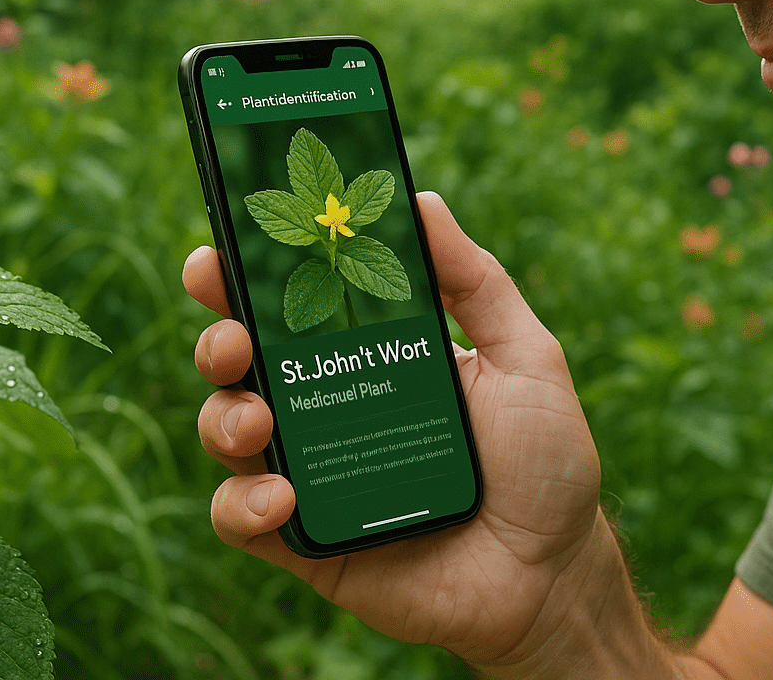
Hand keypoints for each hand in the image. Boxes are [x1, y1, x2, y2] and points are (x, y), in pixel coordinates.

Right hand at [186, 192, 608, 666]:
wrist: (553, 574)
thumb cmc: (546, 460)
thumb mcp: (526, 357)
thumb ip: (477, 282)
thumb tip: (421, 199)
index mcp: (372, 355)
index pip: (294, 303)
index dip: (247, 272)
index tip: (221, 247)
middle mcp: (330, 407)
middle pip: (242, 361)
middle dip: (219, 337)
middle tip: (234, 337)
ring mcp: (314, 474)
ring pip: (228, 430)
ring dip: (225, 416)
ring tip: (262, 418)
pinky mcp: (305, 542)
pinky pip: (242, 517)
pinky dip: (243, 502)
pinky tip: (281, 495)